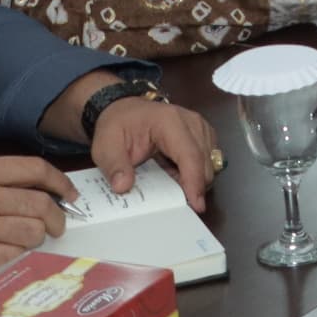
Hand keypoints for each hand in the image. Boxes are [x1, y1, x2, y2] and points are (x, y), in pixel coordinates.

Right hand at [0, 154, 70, 281]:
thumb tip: (41, 188)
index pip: (34, 169)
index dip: (59, 182)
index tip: (69, 195)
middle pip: (39, 204)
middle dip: (58, 217)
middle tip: (58, 225)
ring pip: (30, 233)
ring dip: (38, 238)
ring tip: (31, 239)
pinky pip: (10, 258)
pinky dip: (18, 256)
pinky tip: (12, 254)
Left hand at [88, 96, 218, 208]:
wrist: (124, 110)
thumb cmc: (118, 124)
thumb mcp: (106, 146)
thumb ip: (114, 166)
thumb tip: (123, 187)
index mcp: (169, 121)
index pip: (189, 155)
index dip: (194, 182)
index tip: (196, 206)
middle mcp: (191, 122)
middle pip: (205, 163)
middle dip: (194, 186)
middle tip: (171, 203)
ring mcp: (201, 128)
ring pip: (210, 164)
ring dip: (194, 180)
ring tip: (169, 184)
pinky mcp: (204, 135)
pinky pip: (208, 161)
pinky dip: (195, 174)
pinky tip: (176, 175)